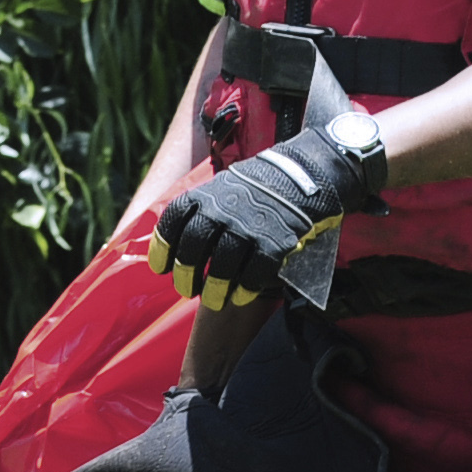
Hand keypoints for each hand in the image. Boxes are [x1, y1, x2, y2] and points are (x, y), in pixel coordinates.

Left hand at [147, 126, 375, 307]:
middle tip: (187, 290)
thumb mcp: (228, 184)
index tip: (161, 268)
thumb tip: (183, 238)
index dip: (163, 248)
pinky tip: (241, 296)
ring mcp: (248, 226)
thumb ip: (206, 207)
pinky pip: (253, 274)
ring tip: (214, 300)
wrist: (309, 171)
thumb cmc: (263, 184)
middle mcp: (223, 209)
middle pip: (193, 249)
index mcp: (207, 193)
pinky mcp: (274, 242)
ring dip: (214, 289)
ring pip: (221, 267)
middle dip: (186, 274)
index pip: (174, 222)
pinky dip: (244, 288)